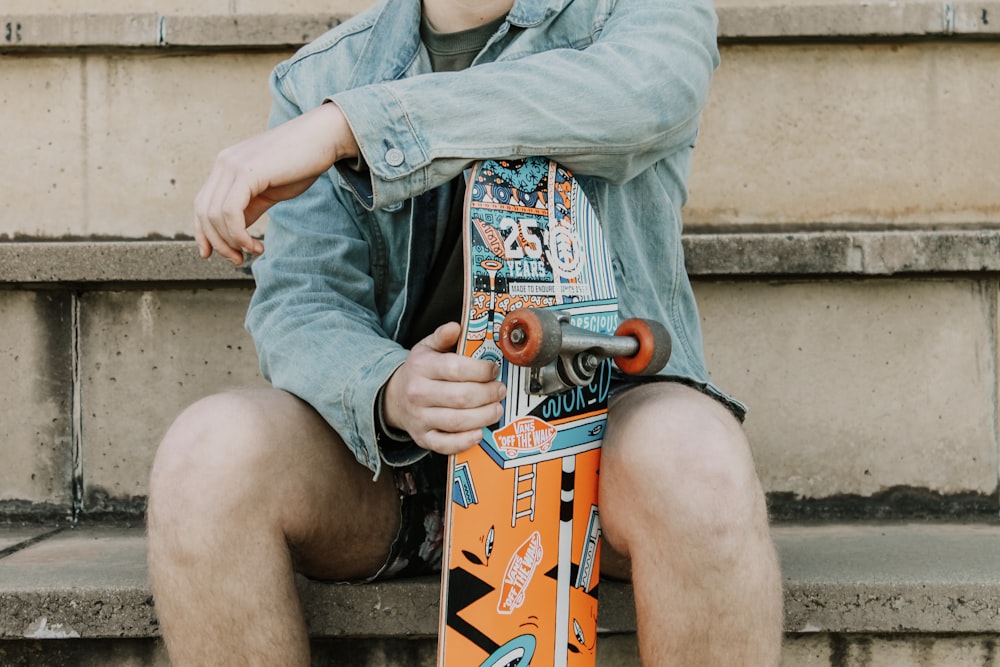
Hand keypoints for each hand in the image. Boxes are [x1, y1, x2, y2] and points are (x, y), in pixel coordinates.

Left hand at [193, 103, 358, 264]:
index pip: (202, 204)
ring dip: (231, 242)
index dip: (203, 233)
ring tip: (252, 252)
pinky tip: (254, 245)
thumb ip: (249, 207)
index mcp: (226, 166)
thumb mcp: (269, 190)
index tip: (212, 255)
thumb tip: (235, 232)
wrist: (322, 138)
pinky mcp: (246, 172)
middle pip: (203, 212)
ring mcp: (233, 165)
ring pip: (214, 216)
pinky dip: (238, 235)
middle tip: (238, 259)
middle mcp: (223, 163)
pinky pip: (230, 212)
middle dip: (218, 243)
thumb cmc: (301, 163)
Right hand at [383, 322, 505, 454]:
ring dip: (484, 416)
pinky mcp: (423, 438)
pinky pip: (445, 444)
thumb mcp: (426, 347)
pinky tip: (479, 433)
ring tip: (497, 409)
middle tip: (500, 390)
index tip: (494, 369)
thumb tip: (456, 327)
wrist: (395, 397)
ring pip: (457, 421)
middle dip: (488, 394)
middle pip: (461, 397)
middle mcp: (418, 393)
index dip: (481, 370)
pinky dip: (465, 441)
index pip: (456, 368)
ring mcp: (419, 418)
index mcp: (421, 367)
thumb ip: (442, 336)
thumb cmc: (419, 372)